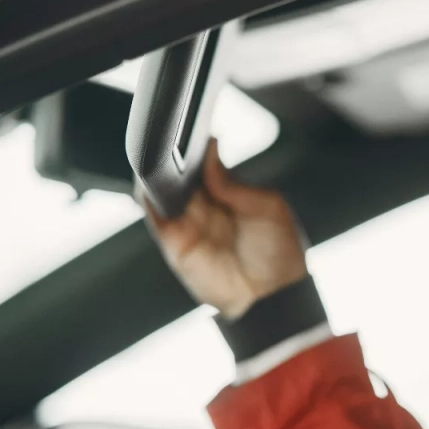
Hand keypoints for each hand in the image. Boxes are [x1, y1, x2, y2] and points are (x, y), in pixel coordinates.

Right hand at [142, 139, 309, 318]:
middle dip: (174, 158)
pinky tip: (151, 186)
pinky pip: (155, 217)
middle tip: (173, 144)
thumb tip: (211, 152)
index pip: (205, 163)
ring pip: (162, 191)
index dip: (196, 148)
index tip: (191, 132)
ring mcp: (189, 223)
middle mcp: (207, 206)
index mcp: (231, 193)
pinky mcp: (175, 244)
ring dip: (157, 175)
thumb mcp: (268, 208)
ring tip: (161, 162)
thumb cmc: (280, 254)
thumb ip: (234, 183)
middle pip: (180, 173)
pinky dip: (148, 199)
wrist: (273, 296)